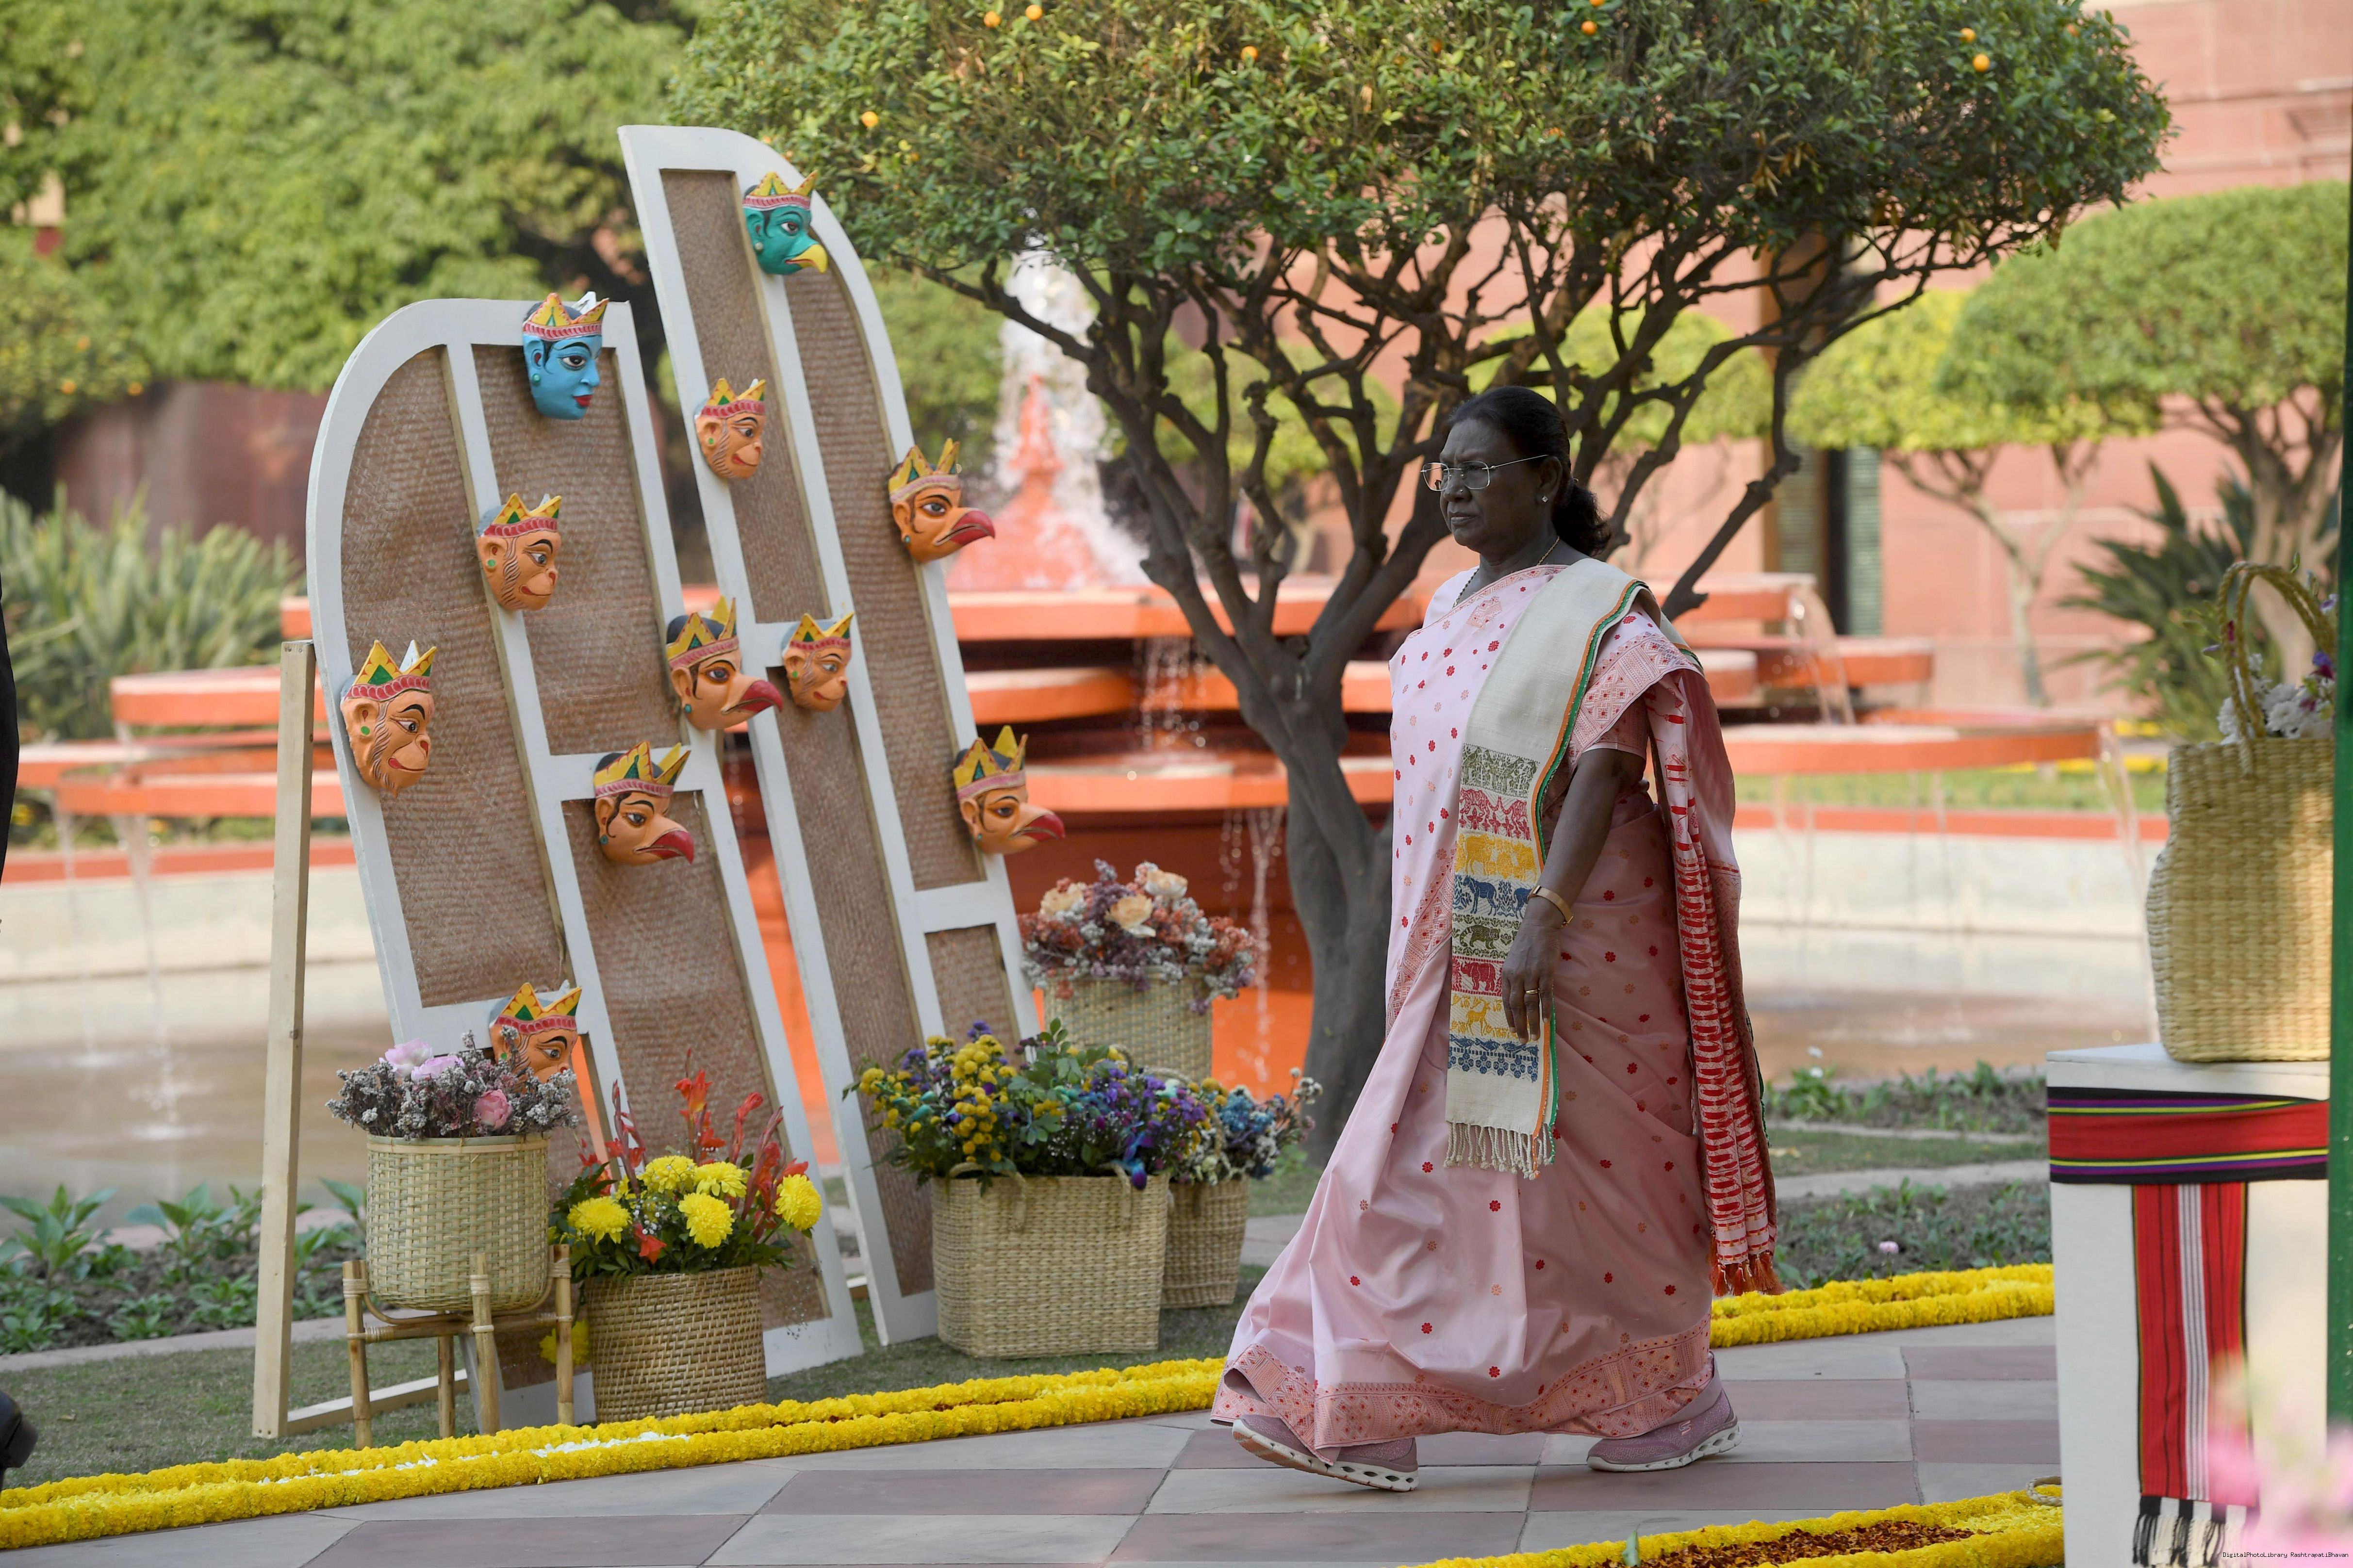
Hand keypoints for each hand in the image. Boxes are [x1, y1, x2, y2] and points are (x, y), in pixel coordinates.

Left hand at [1501, 891, 1566, 1040]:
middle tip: (1522, 1041)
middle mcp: (1516, 977)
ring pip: (1530, 1003)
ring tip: (1535, 1036)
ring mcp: (1531, 975)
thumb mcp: (1513, 962)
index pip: (1506, 1002)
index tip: (1512, 1031)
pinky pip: (1545, 994)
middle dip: (1519, 1026)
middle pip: (1517, 1006)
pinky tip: (1546, 1021)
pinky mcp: (1545, 972)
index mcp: (1507, 975)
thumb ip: (1514, 979)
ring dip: (1532, 1022)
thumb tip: (1518, 998)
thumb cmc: (1526, 945)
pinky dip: (1545, 1009)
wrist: (1538, 927)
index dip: (1510, 1018)